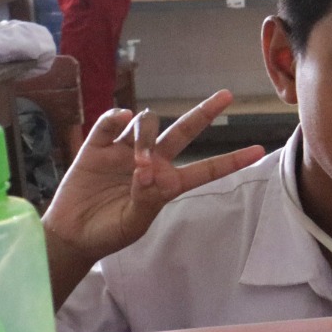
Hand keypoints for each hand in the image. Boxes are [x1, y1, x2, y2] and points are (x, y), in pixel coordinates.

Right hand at [42, 92, 265, 304]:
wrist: (71, 235)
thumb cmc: (108, 233)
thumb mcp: (133, 223)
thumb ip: (145, 199)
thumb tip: (148, 170)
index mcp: (167, 183)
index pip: (206, 169)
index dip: (232, 161)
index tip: (260, 150)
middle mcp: (152, 161)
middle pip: (183, 132)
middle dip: (204, 113)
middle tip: (226, 96)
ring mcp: (124, 151)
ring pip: (145, 125)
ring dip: (146, 136)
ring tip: (137, 161)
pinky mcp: (97, 146)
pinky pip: (110, 123)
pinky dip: (117, 117)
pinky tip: (121, 119)